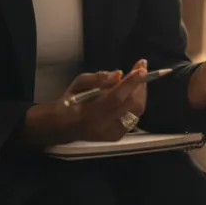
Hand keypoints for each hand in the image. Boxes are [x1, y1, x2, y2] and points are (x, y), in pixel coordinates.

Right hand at [20, 63, 149, 147]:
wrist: (64, 126)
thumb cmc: (71, 101)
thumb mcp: (78, 84)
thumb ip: (98, 78)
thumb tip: (119, 74)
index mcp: (89, 113)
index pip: (116, 97)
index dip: (130, 83)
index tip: (141, 68)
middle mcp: (103, 126)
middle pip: (130, 105)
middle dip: (139, 86)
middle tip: (141, 70)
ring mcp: (112, 133)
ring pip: (136, 112)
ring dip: (140, 93)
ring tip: (139, 79)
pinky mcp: (117, 136)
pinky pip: (133, 117)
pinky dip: (135, 103)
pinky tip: (132, 93)